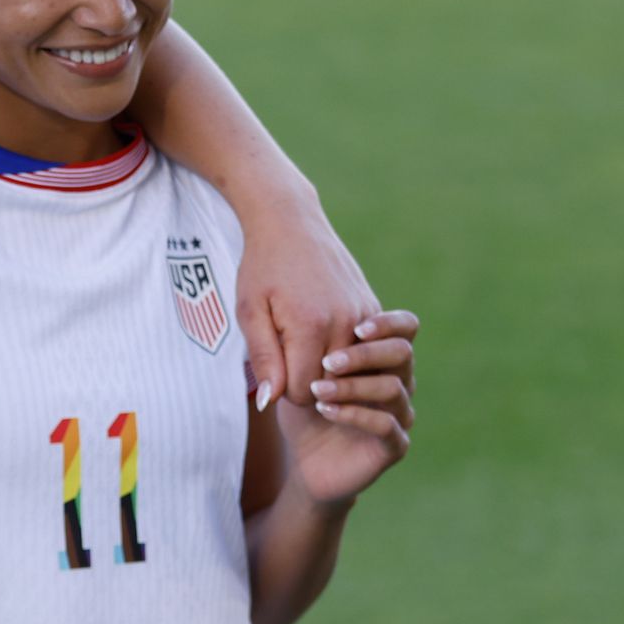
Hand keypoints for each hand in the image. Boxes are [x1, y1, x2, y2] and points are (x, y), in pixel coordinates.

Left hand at [236, 194, 381, 407]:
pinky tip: (323, 338)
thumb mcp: (250, 311)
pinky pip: (366, 350)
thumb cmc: (262, 266)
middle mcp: (346, 323)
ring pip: (353, 372)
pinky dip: (346, 354)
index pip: (304, 392)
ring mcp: (366, 315)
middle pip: (331, 385)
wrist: (291, 221)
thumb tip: (271, 402)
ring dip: (329, 370)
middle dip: (307, 383)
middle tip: (284, 358)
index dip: (284, 390)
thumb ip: (264, 359)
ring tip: (303, 349)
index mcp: (311, 326)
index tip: (272, 370)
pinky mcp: (374, 309)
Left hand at [277, 309, 417, 506]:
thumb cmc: (300, 406)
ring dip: (352, 386)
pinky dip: (355, 414)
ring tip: (316, 390)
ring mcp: (399, 414)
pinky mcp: (395, 445)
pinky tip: (325, 410)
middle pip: (403, 353)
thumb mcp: (291, 370)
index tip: (357, 328)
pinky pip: (387, 424)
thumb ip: (295, 347)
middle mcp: (398, 381)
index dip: (388, 323)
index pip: (406, 327)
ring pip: (394, 388)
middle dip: (365, 354)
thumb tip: (293, 331)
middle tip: (328, 361)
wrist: (305, 459)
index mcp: (380, 356)